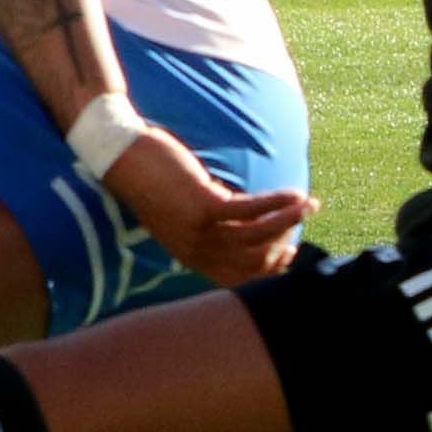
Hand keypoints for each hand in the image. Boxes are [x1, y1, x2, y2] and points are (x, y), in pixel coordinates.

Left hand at [105, 129, 309, 287]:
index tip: (291, 253)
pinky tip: (296, 196)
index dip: (269, 269)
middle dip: (283, 248)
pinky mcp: (203, 206)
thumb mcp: (180, 211)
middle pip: (253, 261)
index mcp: (191, 256)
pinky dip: (279, 205)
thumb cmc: (151, 179)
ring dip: (290, 223)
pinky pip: (252, 211)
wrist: (120, 156)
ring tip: (310, 206)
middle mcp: (196, 250)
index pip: (238, 276)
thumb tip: (241, 222)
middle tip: (302, 229)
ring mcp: (200, 231)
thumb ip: (208, 224)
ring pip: (257, 238)